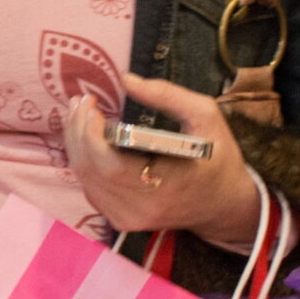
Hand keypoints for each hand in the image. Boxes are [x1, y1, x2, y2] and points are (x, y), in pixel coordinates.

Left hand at [64, 74, 261, 248]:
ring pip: (85, 178)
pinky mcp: (120, 220)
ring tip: (78, 113)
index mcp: (166, 186)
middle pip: (90, 169)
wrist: (224, 205)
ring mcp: (128, 218)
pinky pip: (90, 187)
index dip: (90, 134)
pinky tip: (84, 137)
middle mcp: (142, 208)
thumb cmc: (217, 156)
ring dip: (75, 143)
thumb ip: (167, 95)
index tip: (90, 104)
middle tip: (79, 102)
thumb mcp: (205, 118)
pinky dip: (83, 160)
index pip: (110, 165)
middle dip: (77, 131)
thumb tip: (125, 78)